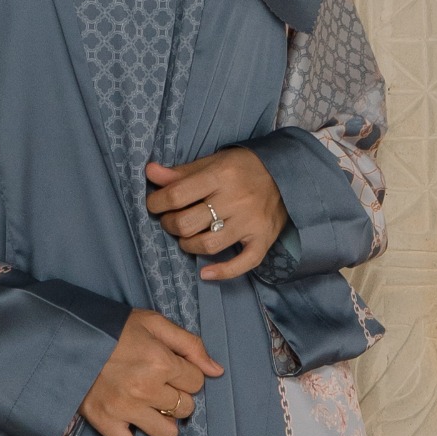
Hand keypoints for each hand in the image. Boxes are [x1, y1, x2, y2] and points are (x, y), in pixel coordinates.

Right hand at [78, 308, 223, 435]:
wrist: (70, 339)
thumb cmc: (114, 329)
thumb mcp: (154, 323)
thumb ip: (190, 344)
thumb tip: (217, 371)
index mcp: (160, 362)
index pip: (196, 382)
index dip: (188, 376)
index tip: (173, 370)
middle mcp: (145, 389)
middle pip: (185, 407)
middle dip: (179, 398)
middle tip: (162, 387)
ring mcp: (125, 409)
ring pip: (168, 432)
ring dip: (168, 424)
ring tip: (156, 411)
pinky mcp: (107, 423)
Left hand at [145, 146, 285, 281]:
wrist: (286, 175)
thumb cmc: (243, 168)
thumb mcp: (212, 162)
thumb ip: (181, 172)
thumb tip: (150, 172)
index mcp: (221, 175)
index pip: (177, 195)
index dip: (157, 203)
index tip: (155, 205)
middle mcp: (236, 199)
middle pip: (188, 223)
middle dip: (170, 225)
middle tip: (172, 221)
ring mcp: (251, 222)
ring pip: (208, 245)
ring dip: (188, 245)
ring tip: (187, 237)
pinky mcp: (263, 240)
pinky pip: (242, 264)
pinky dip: (221, 273)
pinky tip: (205, 273)